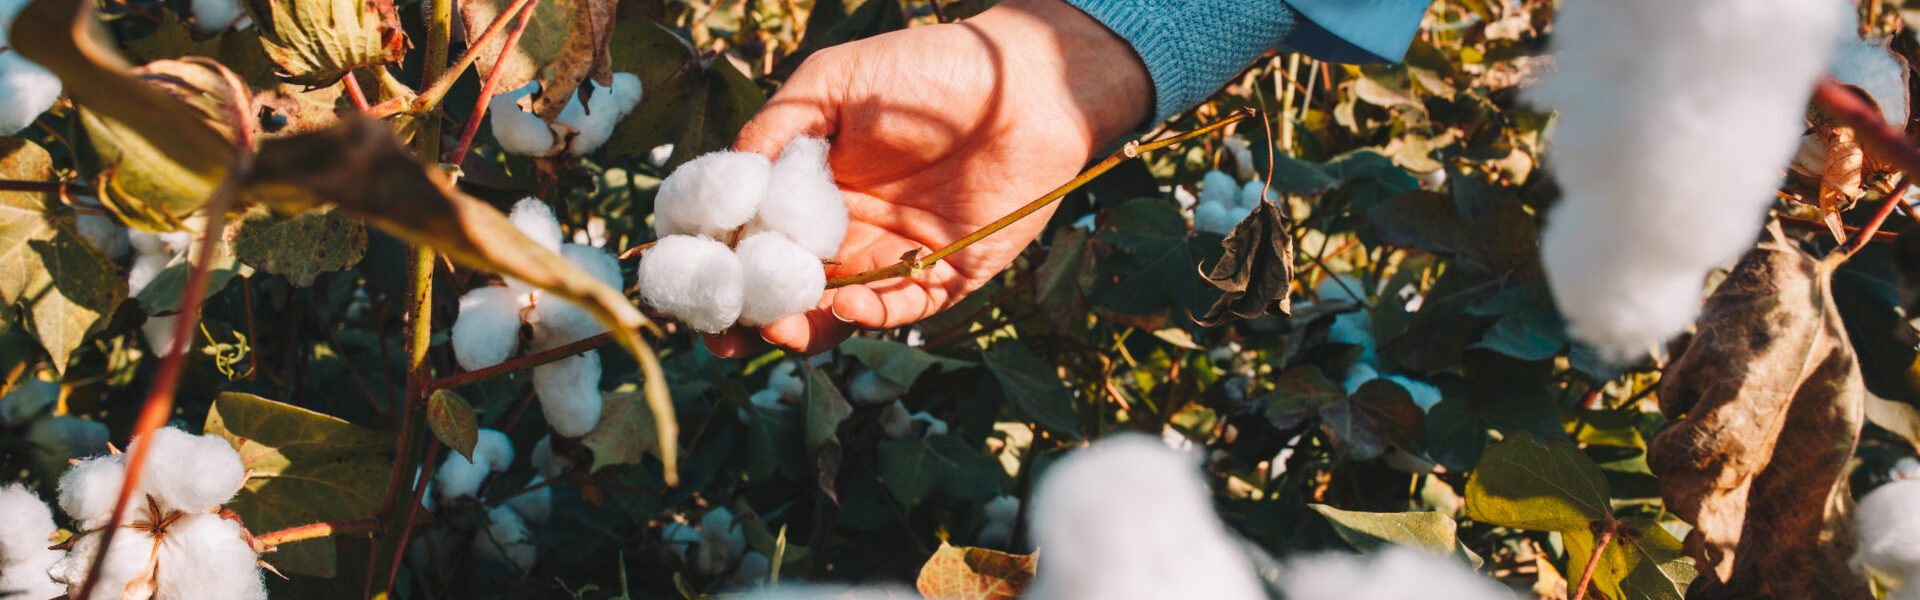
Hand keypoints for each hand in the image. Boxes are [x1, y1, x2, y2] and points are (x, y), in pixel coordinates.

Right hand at [704, 0, 1151, 356]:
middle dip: (753, 315)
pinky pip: (901, 311)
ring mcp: (896, 257)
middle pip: (787, 287)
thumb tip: (728, 178)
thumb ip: (779, 127)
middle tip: (727, 331)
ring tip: (782, 327)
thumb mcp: (835, 84)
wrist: (1024, 84)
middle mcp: (848, 229)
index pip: (755, 237)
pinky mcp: (947, 275)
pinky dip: (870, 315)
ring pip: (836, 311)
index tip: (689, 280)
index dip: (720, 263)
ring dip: (805, 327)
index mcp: (814, 187)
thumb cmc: (929, 71)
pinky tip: (845, 304)